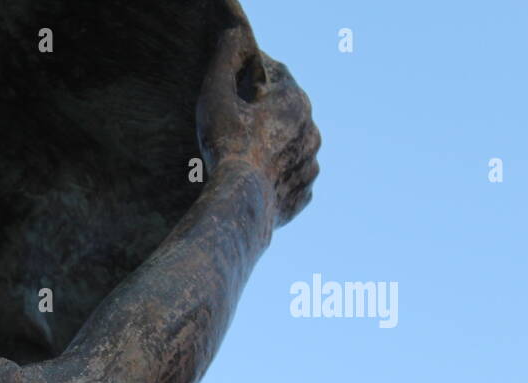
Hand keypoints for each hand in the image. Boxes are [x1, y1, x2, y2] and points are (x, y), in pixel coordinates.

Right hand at [196, 5, 320, 226]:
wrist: (238, 204)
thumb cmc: (226, 147)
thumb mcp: (216, 95)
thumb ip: (226, 59)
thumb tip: (235, 33)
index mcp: (295, 101)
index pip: (277, 75)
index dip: (254, 78)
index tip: (235, 87)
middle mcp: (310, 131)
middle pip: (286, 113)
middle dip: (265, 115)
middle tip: (236, 125)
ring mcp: (309, 165)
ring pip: (292, 148)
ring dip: (274, 149)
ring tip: (246, 158)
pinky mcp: (302, 195)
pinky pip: (291, 181)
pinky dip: (277, 180)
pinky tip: (257, 183)